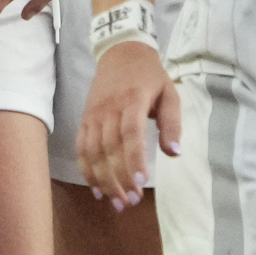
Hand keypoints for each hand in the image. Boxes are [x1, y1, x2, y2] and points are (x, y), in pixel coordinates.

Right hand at [77, 41, 181, 207]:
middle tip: (130, 202)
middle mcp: (109, 109)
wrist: (120, 53)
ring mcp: (93, 115)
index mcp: (133, 101)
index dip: (133, 160)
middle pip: (109, 149)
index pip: (131, 135)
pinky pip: (81, 148)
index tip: (140, 184)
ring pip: (93, 152)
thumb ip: (172, 123)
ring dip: (103, 180)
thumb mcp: (169, 93)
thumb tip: (174, 153)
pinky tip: (96, 189)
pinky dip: (86, 170)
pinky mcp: (84, 120)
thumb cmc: (149, 76)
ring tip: (116, 202)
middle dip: (119, 179)